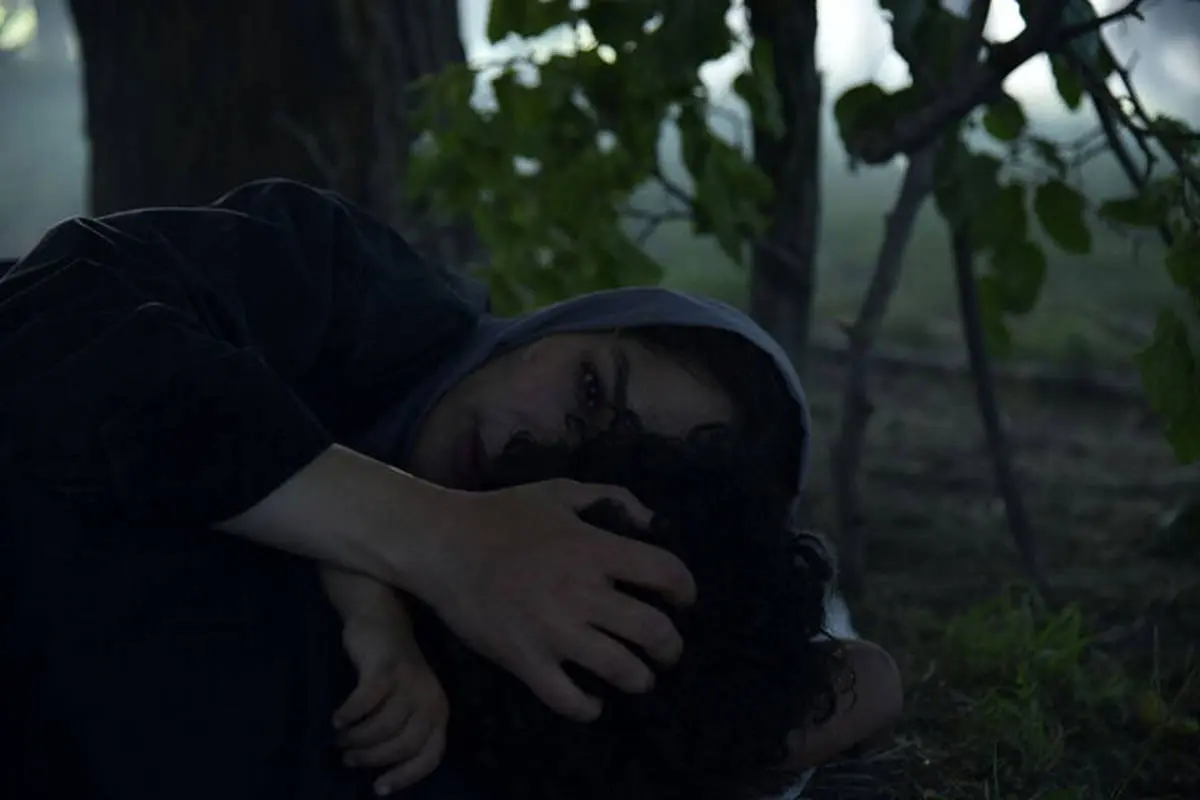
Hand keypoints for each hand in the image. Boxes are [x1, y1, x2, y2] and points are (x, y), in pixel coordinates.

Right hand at [334, 603, 448, 795]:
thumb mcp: (405, 702)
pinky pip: (366, 700)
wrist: (381, 619)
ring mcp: (410, 680)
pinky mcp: (387, 666)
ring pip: (383, 726)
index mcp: (438, 710)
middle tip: (349, 758)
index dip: (405, 776)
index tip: (377, 788)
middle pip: (404, 744)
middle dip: (373, 758)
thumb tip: (379, 772)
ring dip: (357, 738)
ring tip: (341, 738)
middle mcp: (430, 697)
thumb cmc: (390, 671)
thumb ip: (401, 730)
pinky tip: (337, 717)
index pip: (430, 755)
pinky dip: (349, 714)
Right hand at [413, 479, 696, 723]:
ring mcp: (554, 631)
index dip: (685, 589)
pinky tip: (593, 702)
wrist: (441, 543)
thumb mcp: (560, 491)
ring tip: (639, 678)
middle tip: (667, 649)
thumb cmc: (501, 514)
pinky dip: (588, 708)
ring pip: (622, 670)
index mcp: (594, 549)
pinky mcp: (525, 660)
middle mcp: (582, 593)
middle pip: (654, 631)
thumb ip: (612, 497)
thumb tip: (653, 520)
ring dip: (640, 678)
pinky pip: (569, 699)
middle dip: (671, 646)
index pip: (665, 573)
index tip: (682, 600)